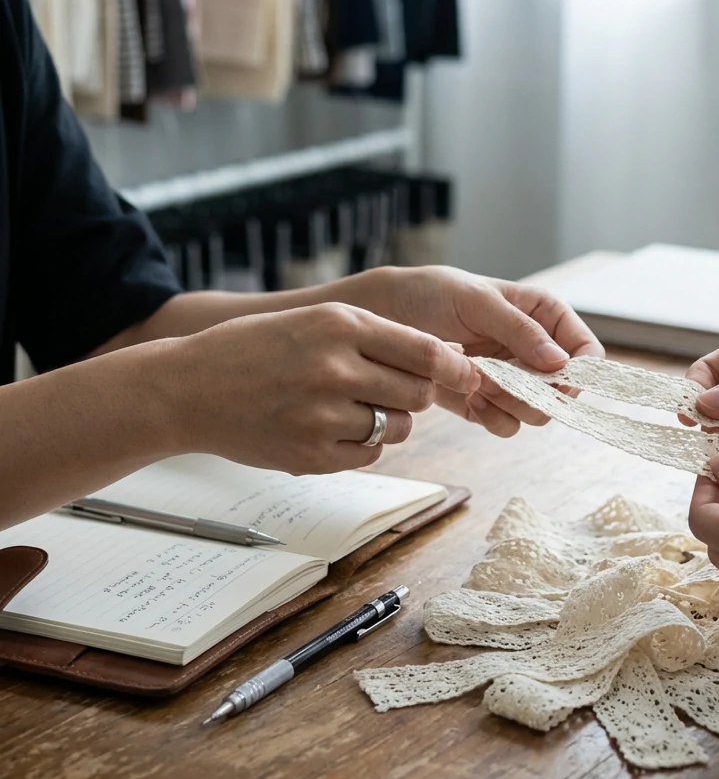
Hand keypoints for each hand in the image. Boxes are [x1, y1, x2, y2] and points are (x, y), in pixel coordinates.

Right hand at [164, 303, 479, 474]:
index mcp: (340, 326)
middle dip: (417, 395)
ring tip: (351, 408)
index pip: (426, 351)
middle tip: (392, 390)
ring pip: (399, 428)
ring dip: (390, 421)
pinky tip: (330, 429)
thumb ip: (375, 336)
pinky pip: (371, 455)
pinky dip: (363, 446)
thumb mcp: (315, 322)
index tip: (468, 374)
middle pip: (418, 393)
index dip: (456, 367)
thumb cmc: (255, 350)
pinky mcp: (314, 456)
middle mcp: (336, 368)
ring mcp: (324, 416)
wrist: (189, 389)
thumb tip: (443, 360)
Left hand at [358, 266, 603, 435]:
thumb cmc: (431, 294)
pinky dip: (491, 418)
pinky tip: (468, 398)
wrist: (384, 317)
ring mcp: (511, 379)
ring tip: (479, 385)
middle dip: (535, 392)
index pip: (585, 351)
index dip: (578, 371)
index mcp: (543, 316)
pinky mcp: (486, 402)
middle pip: (563, 391)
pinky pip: (506, 425)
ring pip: (536, 412)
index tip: (554, 380)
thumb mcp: (476, 300)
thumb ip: (519, 329)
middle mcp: (534, 350)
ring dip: (511, 406)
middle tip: (501, 381)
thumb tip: (559, 361)